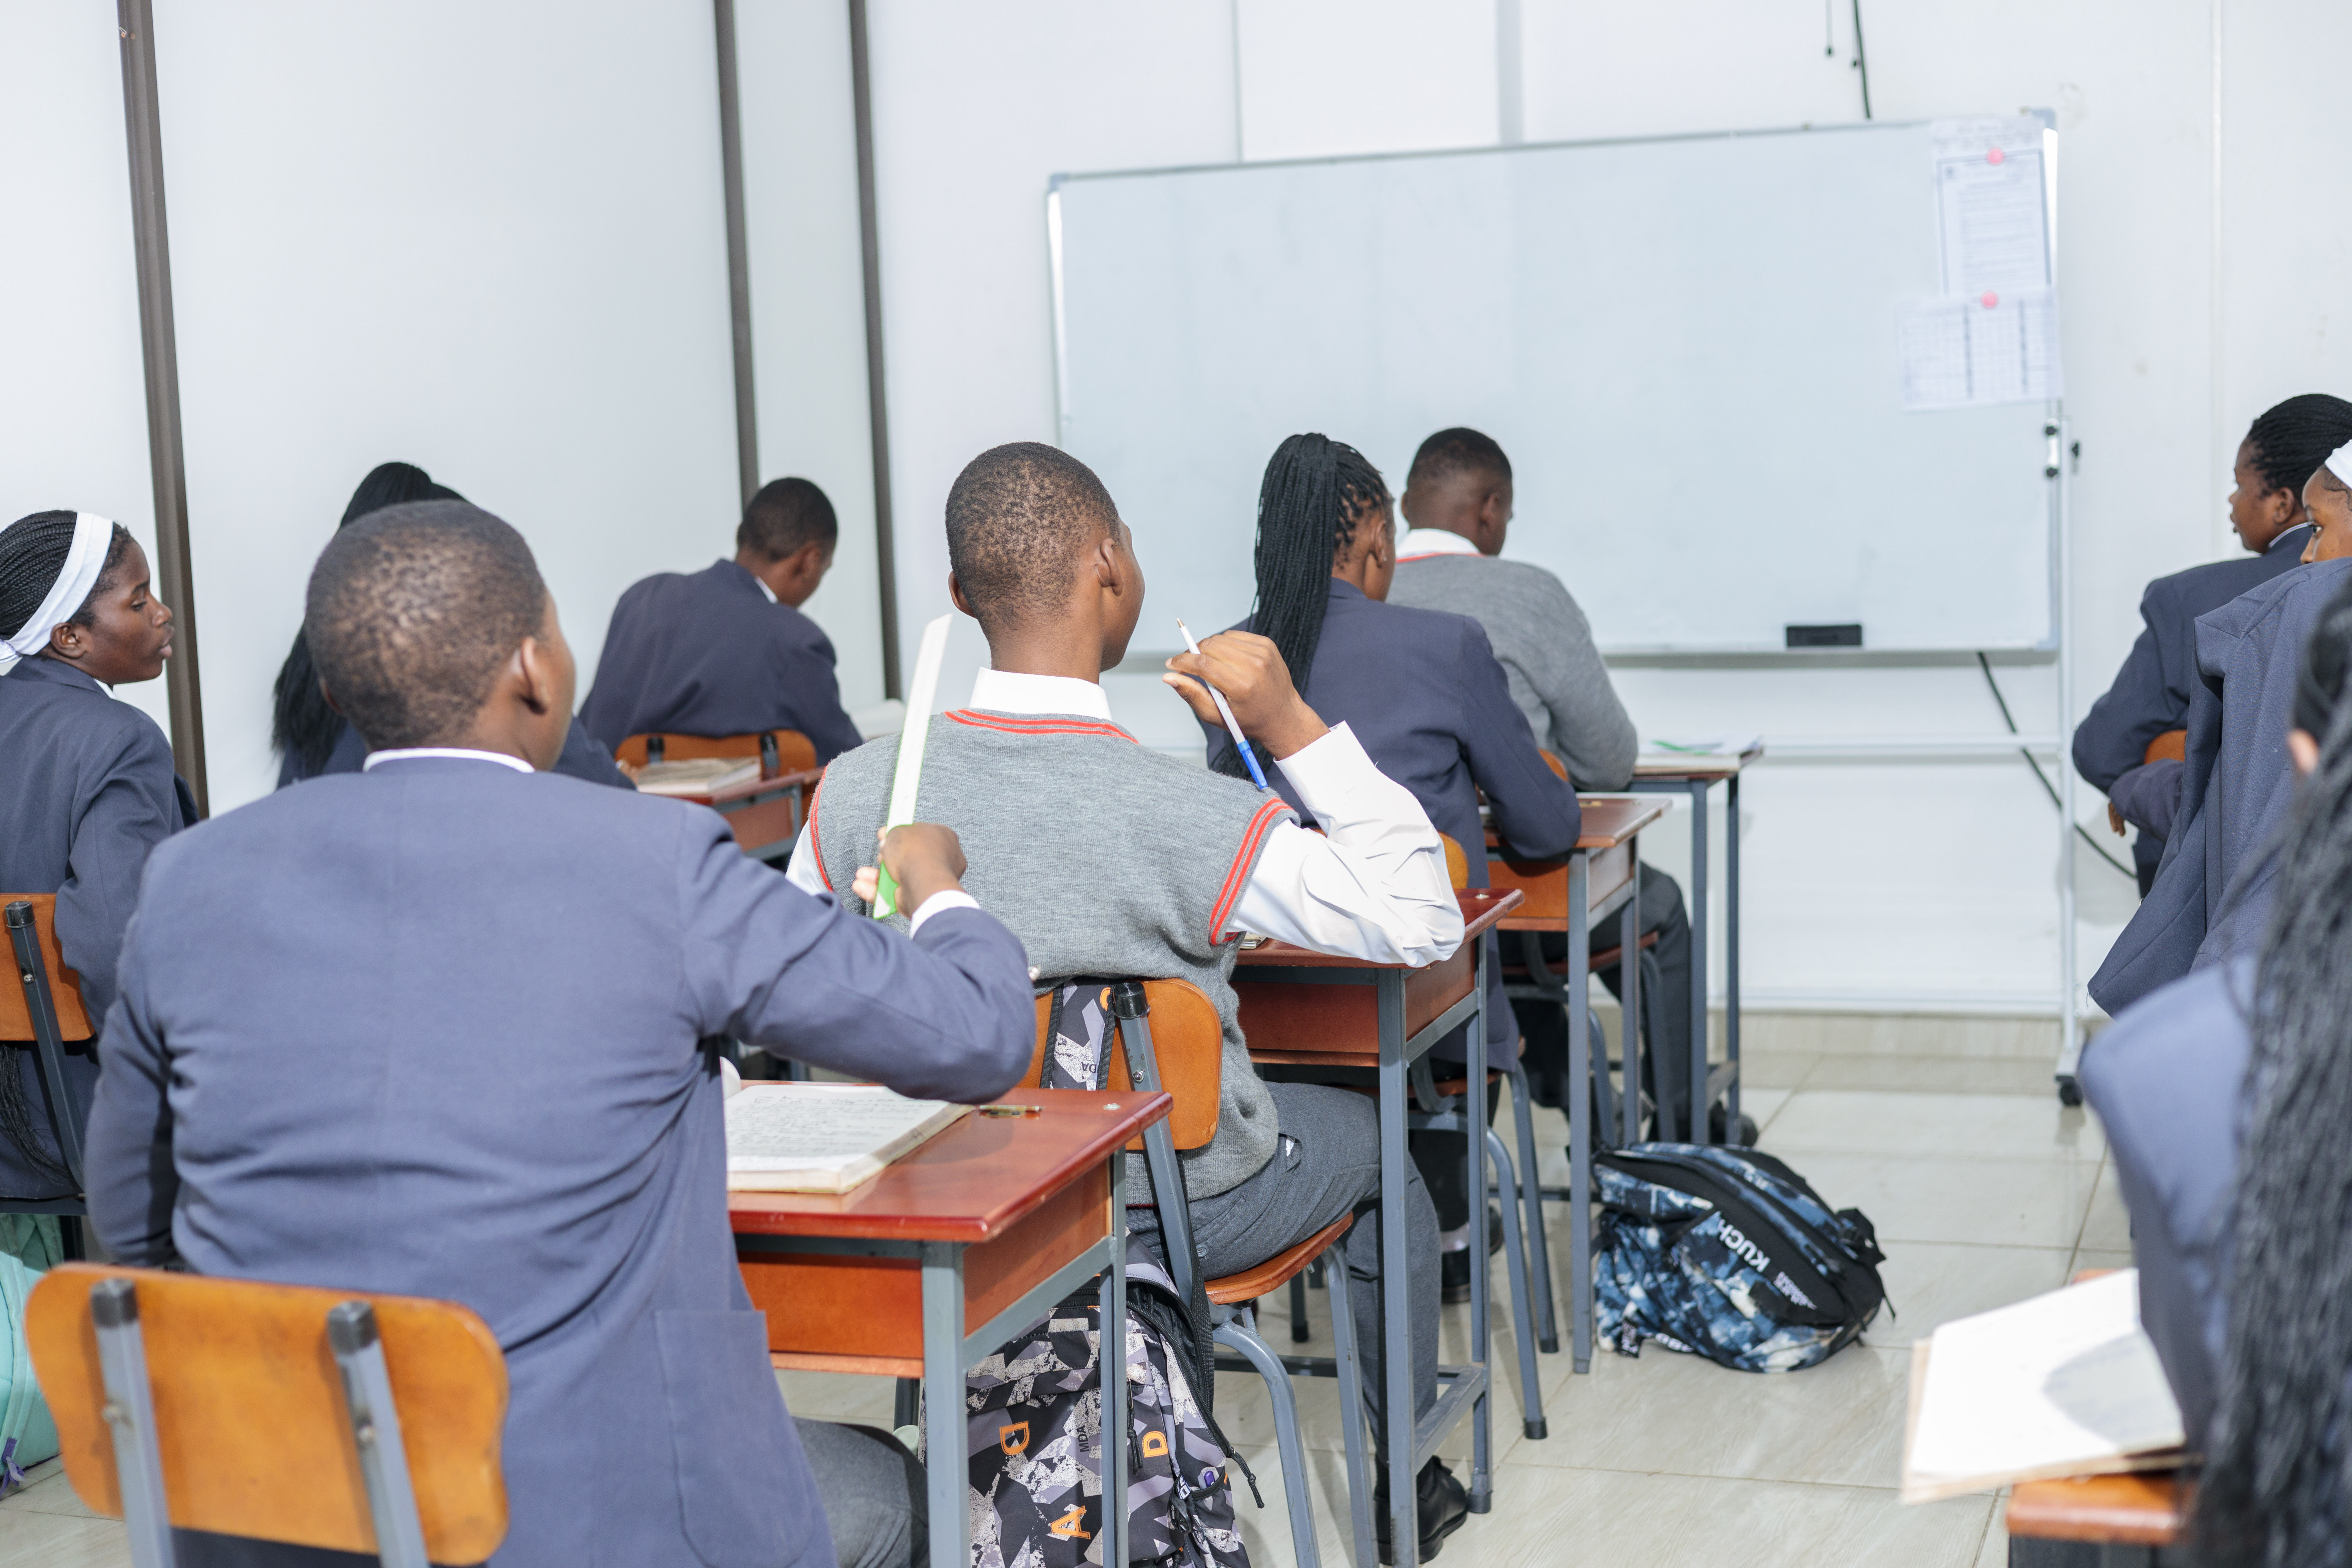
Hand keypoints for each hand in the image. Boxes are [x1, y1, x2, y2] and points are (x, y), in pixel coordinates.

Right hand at [851, 824, 967, 913]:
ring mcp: (928, 881)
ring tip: (860, 874)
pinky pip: (893, 893)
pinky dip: (876, 891)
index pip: (920, 834)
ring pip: (897, 877)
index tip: (883, 836)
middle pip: (907, 857)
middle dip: (886, 856)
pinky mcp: (917, 898)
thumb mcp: (899, 830)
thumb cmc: (914, 850)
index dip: (899, 834)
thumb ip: (893, 833)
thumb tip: (887, 841)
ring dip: (875, 876)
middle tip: (880, 853)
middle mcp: (940, 860)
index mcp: (943, 838)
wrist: (922, 881)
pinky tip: (859, 886)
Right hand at [1161, 630, 1328, 759]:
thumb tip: (1168, 676)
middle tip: (1188, 666)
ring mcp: (1262, 652)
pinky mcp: (1267, 644)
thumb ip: (1191, 694)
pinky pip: (1234, 636)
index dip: (1182, 661)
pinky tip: (1227, 660)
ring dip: (1208, 649)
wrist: (1283, 716)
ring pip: (1220, 638)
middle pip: (1209, 646)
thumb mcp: (1217, 715)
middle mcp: (1254, 665)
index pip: (1202, 663)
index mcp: (1241, 686)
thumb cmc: (1249, 719)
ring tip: (1210, 666)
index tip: (1171, 664)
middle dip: (1193, 654)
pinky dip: (1225, 644)